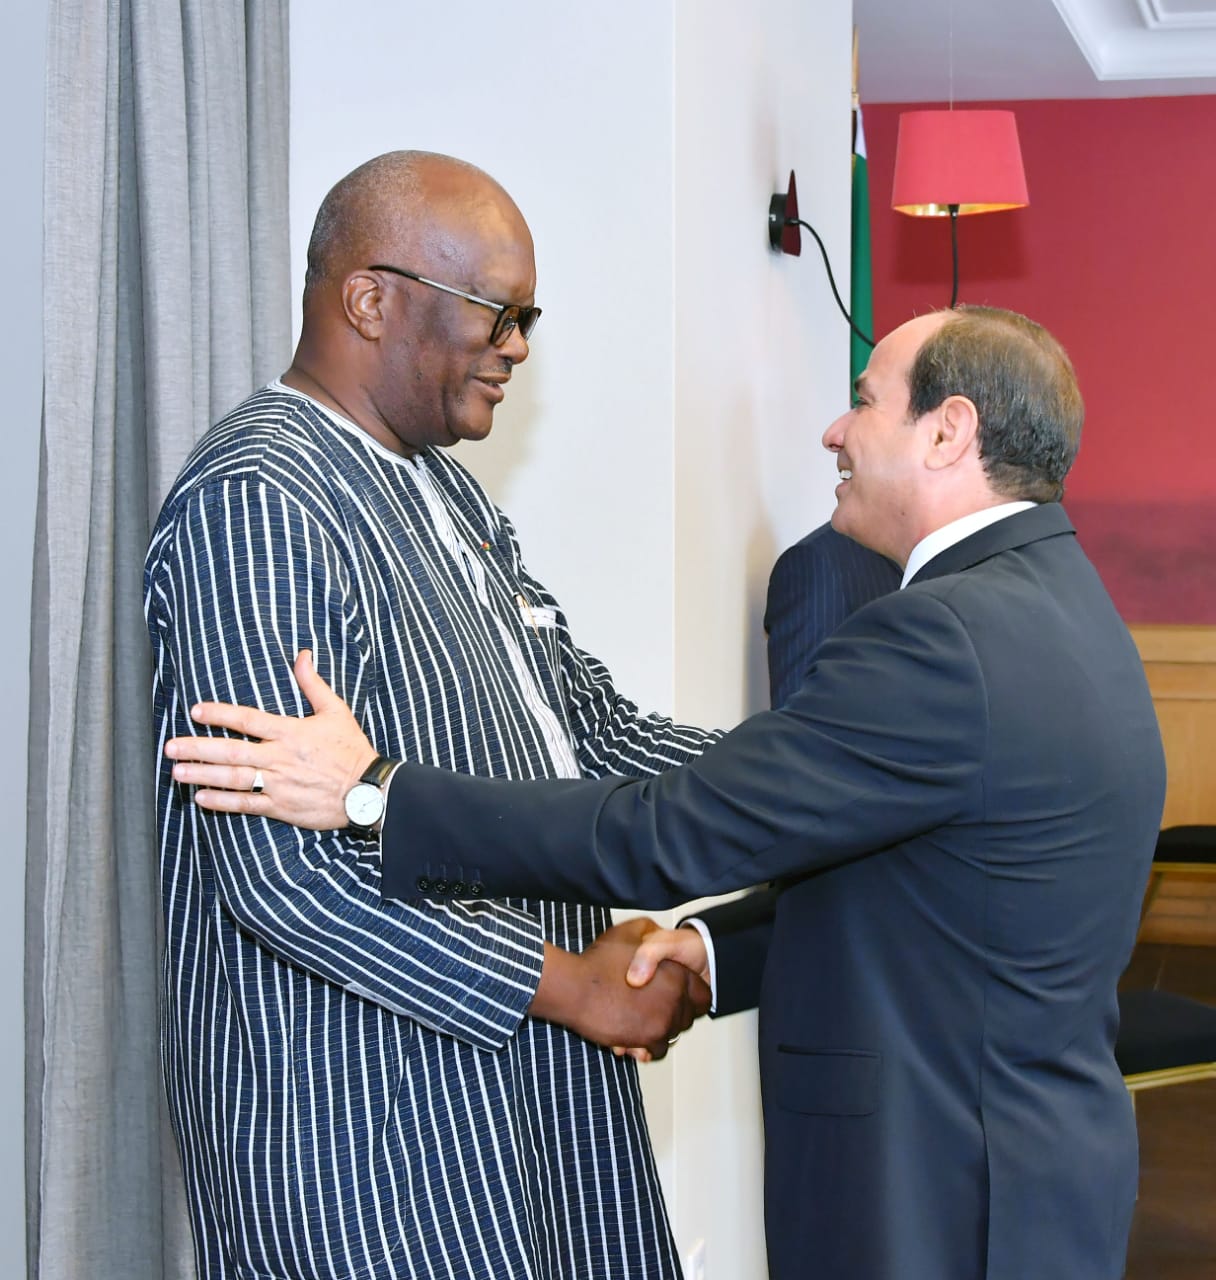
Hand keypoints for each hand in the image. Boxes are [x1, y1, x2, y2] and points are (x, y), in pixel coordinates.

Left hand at [164, 650, 376, 828]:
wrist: (368, 791)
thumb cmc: (351, 750)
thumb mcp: (336, 711)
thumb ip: (313, 684)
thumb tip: (302, 655)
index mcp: (291, 732)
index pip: (248, 719)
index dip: (220, 714)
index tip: (196, 710)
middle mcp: (280, 757)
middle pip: (231, 751)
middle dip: (198, 748)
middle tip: (170, 747)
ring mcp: (279, 783)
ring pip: (234, 778)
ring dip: (203, 775)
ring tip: (177, 772)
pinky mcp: (282, 807)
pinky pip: (247, 804)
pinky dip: (223, 803)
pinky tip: (201, 799)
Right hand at [530, 918, 710, 1060]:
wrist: (574, 988)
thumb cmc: (598, 962)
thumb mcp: (629, 932)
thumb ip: (651, 932)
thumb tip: (658, 936)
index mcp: (677, 973)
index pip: (703, 996)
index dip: (692, 996)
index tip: (675, 996)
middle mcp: (675, 999)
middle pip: (688, 1018)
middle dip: (674, 1014)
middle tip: (652, 1007)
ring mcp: (662, 1022)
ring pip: (672, 1035)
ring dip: (659, 1030)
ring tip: (640, 1020)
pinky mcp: (646, 1040)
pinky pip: (656, 1050)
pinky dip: (647, 1046)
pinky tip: (633, 1035)